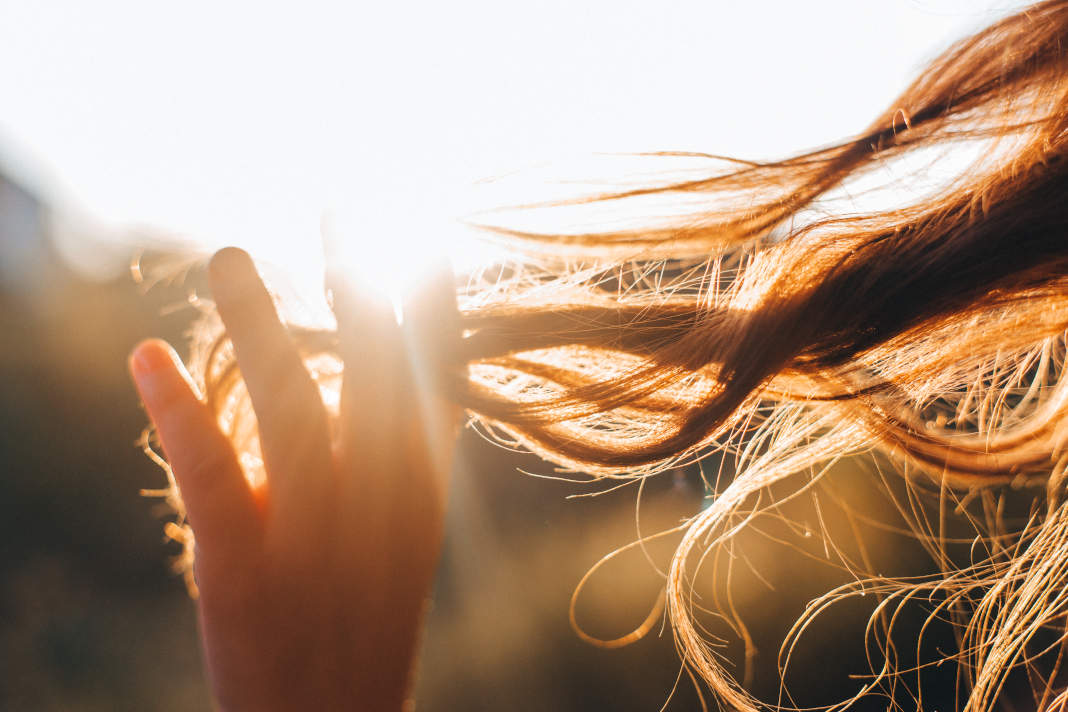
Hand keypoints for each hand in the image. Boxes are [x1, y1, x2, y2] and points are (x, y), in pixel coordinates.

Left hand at [129, 247, 459, 710]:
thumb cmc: (362, 621)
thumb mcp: (402, 533)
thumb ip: (393, 451)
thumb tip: (369, 366)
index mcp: (422, 490)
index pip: (440, 378)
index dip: (431, 303)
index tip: (417, 232)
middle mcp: (383, 505)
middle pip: (375, 376)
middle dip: (360, 286)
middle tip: (338, 207)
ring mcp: (316, 537)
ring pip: (291, 411)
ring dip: (260, 325)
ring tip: (229, 255)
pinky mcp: (246, 571)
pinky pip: (215, 479)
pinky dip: (181, 415)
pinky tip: (147, 359)